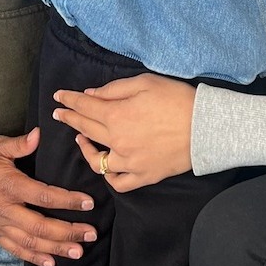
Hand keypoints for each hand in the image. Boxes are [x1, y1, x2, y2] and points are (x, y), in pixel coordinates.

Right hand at [0, 129, 97, 265]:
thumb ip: (20, 144)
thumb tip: (40, 134)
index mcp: (10, 185)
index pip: (44, 196)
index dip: (68, 201)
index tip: (88, 203)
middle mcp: (5, 209)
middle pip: (41, 226)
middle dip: (68, 232)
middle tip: (91, 234)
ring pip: (30, 242)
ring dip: (56, 249)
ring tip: (78, 252)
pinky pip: (15, 250)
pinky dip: (33, 258)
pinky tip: (51, 262)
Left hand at [52, 74, 195, 191]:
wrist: (206, 127)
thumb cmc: (177, 99)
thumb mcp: (144, 83)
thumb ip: (114, 89)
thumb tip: (90, 94)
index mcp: (116, 116)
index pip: (84, 107)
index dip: (69, 100)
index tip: (58, 96)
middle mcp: (118, 141)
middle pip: (86, 129)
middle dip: (70, 118)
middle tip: (60, 113)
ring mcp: (130, 162)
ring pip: (97, 161)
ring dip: (85, 148)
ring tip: (81, 139)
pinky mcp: (144, 176)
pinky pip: (118, 182)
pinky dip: (108, 176)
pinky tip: (105, 166)